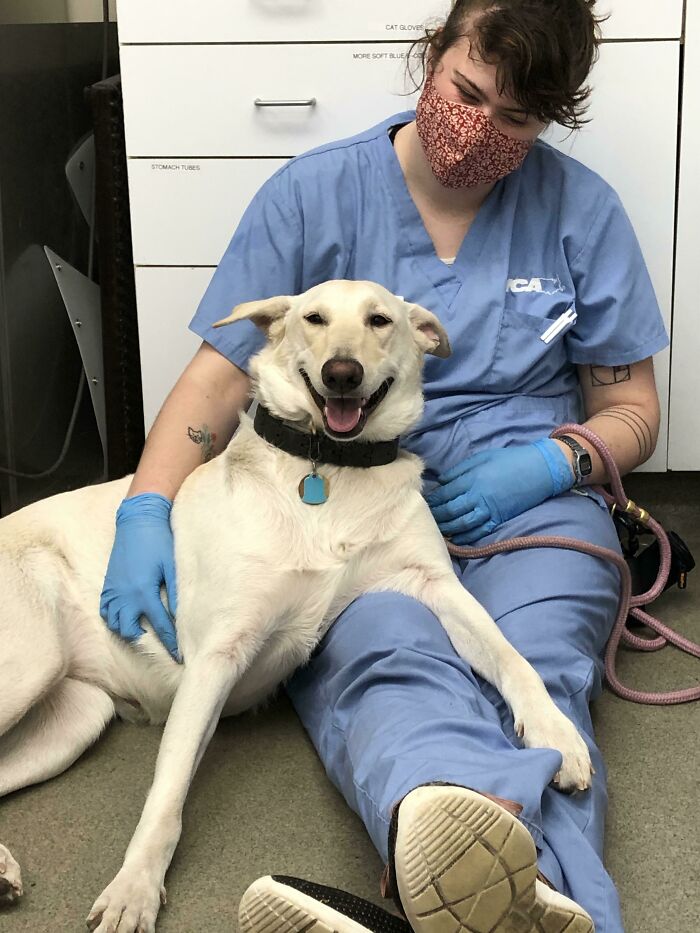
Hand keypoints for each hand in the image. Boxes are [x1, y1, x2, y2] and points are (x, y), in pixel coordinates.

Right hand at [100, 493, 179, 661]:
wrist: (138, 520)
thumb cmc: (159, 541)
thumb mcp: (172, 567)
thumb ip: (175, 594)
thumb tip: (181, 617)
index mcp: (144, 592)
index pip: (159, 625)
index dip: (170, 642)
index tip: (179, 655)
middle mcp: (125, 595)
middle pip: (130, 630)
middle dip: (144, 639)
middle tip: (159, 642)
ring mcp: (114, 590)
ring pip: (114, 623)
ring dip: (127, 630)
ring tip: (142, 630)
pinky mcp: (108, 583)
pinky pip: (105, 609)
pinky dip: (114, 618)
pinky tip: (126, 616)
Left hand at [426, 439, 573, 544]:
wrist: (539, 469)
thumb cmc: (510, 459)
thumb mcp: (482, 457)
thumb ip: (460, 470)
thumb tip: (442, 481)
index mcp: (471, 479)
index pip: (445, 493)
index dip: (432, 500)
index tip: (423, 503)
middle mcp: (477, 496)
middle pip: (450, 510)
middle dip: (436, 515)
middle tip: (425, 519)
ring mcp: (489, 509)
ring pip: (462, 523)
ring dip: (447, 528)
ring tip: (437, 529)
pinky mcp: (499, 518)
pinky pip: (479, 531)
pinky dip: (466, 536)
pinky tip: (456, 538)